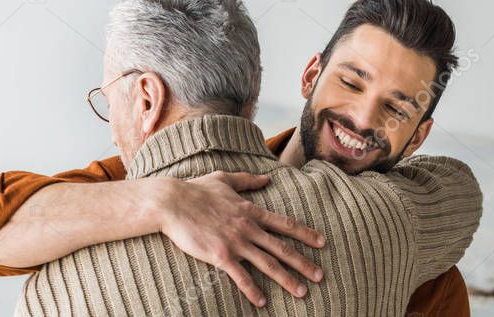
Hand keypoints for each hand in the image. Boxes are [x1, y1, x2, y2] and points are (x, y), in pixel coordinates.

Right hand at [144, 171, 325, 306]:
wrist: (171, 202)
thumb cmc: (195, 189)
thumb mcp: (224, 179)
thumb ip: (247, 180)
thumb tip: (266, 178)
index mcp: (251, 211)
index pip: (285, 224)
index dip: (305, 233)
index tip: (322, 242)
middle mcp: (248, 227)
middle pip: (282, 247)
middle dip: (304, 262)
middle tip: (321, 275)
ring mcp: (236, 242)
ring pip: (268, 264)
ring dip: (287, 279)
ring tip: (302, 292)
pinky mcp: (220, 255)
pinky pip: (240, 276)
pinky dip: (252, 290)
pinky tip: (262, 302)